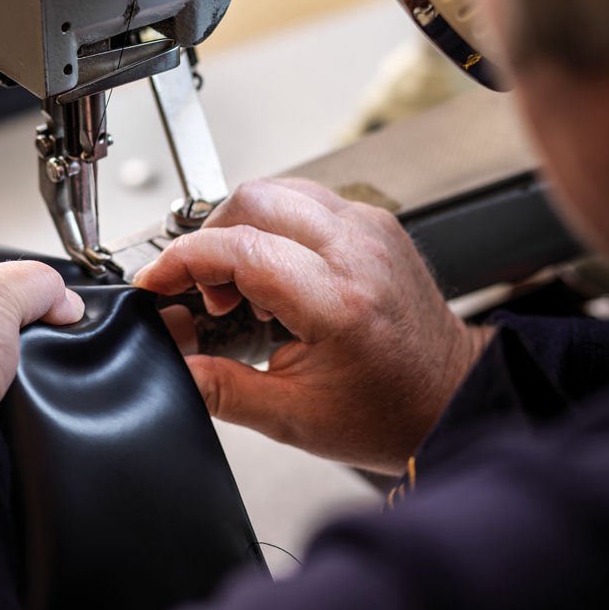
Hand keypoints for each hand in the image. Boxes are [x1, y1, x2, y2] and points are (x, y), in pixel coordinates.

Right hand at [131, 178, 492, 473]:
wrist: (450, 398)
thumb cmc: (387, 411)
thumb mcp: (292, 418)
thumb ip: (221, 390)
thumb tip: (171, 366)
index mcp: (338, 301)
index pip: (239, 247)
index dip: (183, 260)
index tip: (158, 282)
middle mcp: (358, 251)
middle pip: (253, 201)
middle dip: (210, 240)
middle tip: (209, 294)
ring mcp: (370, 229)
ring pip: (278, 191)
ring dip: (242, 230)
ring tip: (244, 286)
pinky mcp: (375, 224)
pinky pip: (306, 200)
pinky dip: (274, 227)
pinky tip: (276, 273)